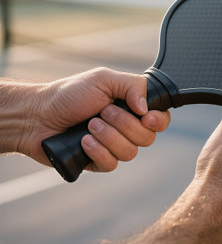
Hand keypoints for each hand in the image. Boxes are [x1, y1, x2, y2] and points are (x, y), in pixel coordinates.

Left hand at [20, 68, 170, 171]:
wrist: (38, 115)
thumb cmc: (69, 94)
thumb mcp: (104, 79)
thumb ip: (133, 86)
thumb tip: (147, 109)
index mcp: (132, 108)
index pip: (160, 119)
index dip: (158, 121)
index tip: (146, 117)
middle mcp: (126, 128)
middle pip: (147, 138)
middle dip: (124, 124)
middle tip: (102, 112)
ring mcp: (114, 146)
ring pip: (130, 152)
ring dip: (108, 136)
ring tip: (89, 125)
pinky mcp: (99, 161)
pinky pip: (112, 164)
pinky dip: (97, 151)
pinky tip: (83, 141)